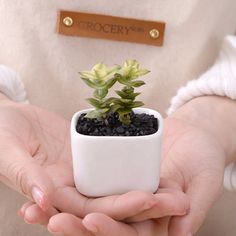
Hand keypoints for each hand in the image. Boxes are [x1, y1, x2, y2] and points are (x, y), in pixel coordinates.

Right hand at [0, 99, 188, 228]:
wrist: (9, 117)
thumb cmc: (1, 133)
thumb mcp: (8, 153)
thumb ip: (25, 176)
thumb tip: (44, 201)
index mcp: (54, 197)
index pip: (90, 210)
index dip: (118, 208)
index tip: (146, 200)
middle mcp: (72, 188)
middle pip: (111, 199)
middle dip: (143, 201)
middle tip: (176, 199)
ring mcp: (83, 169)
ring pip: (117, 180)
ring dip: (144, 183)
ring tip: (175, 186)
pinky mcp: (89, 151)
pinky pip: (113, 157)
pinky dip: (132, 159)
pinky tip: (154, 159)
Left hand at [38, 96, 227, 235]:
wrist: (195, 136)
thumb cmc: (205, 160)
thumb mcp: (203, 182)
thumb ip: (193, 207)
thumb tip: (181, 234)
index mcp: (154, 221)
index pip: (129, 233)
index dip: (110, 230)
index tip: (90, 222)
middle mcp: (133, 211)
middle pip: (102, 222)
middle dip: (75, 224)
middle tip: (49, 219)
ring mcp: (121, 191)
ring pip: (89, 204)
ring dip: (61, 207)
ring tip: (33, 207)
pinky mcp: (113, 173)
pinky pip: (90, 179)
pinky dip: (69, 183)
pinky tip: (46, 184)